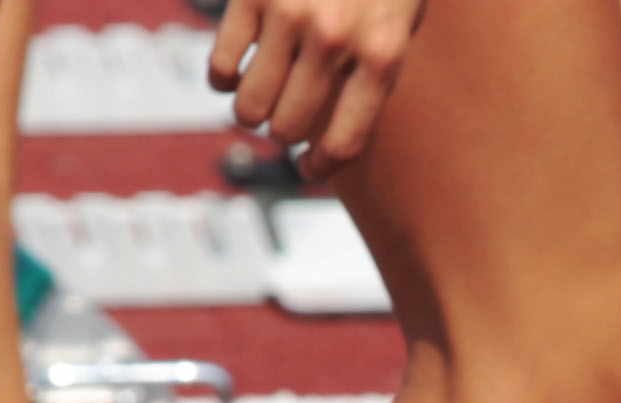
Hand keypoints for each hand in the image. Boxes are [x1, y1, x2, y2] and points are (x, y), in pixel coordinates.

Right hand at [211, 0, 421, 173]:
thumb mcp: (401, 15)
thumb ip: (374, 66)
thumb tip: (334, 131)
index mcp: (383, 54)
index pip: (345, 140)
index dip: (321, 165)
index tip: (309, 168)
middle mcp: (337, 41)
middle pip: (289, 127)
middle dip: (282, 134)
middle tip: (281, 126)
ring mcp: (292, 17)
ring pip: (249, 105)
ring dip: (248, 112)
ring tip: (254, 104)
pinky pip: (219, 65)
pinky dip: (219, 79)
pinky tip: (228, 76)